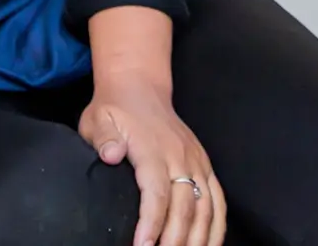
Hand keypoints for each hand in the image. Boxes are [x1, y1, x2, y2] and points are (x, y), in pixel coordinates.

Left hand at [78, 74, 224, 245]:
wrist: (139, 87)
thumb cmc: (115, 109)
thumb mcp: (98, 119)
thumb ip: (103, 138)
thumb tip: (112, 155)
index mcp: (153, 150)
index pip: (157, 193)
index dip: (152, 224)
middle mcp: (180, 157)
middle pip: (184, 207)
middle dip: (175, 241)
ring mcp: (196, 161)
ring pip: (206, 207)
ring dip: (198, 239)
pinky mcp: (205, 165)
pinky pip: (218, 200)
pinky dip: (218, 226)